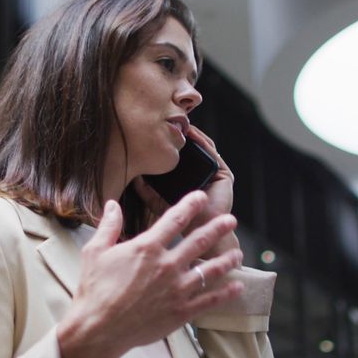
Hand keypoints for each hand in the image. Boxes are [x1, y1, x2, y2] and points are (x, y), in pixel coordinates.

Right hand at [56, 193, 243, 357]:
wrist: (99, 329)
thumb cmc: (94, 290)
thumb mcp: (95, 252)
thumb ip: (109, 226)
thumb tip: (113, 204)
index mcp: (147, 248)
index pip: (175, 219)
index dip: (191, 205)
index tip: (201, 197)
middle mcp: (167, 265)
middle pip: (200, 241)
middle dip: (217, 227)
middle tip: (231, 220)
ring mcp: (177, 289)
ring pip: (210, 270)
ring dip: (227, 259)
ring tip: (237, 252)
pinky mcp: (181, 312)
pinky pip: (210, 300)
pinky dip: (227, 293)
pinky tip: (238, 286)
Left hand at [133, 125, 238, 257]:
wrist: (198, 235)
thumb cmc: (178, 223)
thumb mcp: (157, 201)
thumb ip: (146, 190)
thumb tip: (133, 176)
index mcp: (189, 180)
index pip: (180, 158)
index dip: (170, 145)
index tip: (156, 133)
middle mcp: (204, 175)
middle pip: (193, 150)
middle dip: (181, 137)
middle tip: (167, 122)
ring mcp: (215, 174)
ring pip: (204, 148)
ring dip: (192, 135)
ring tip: (179, 123)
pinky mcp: (224, 175)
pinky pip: (213, 154)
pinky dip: (203, 142)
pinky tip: (192, 133)